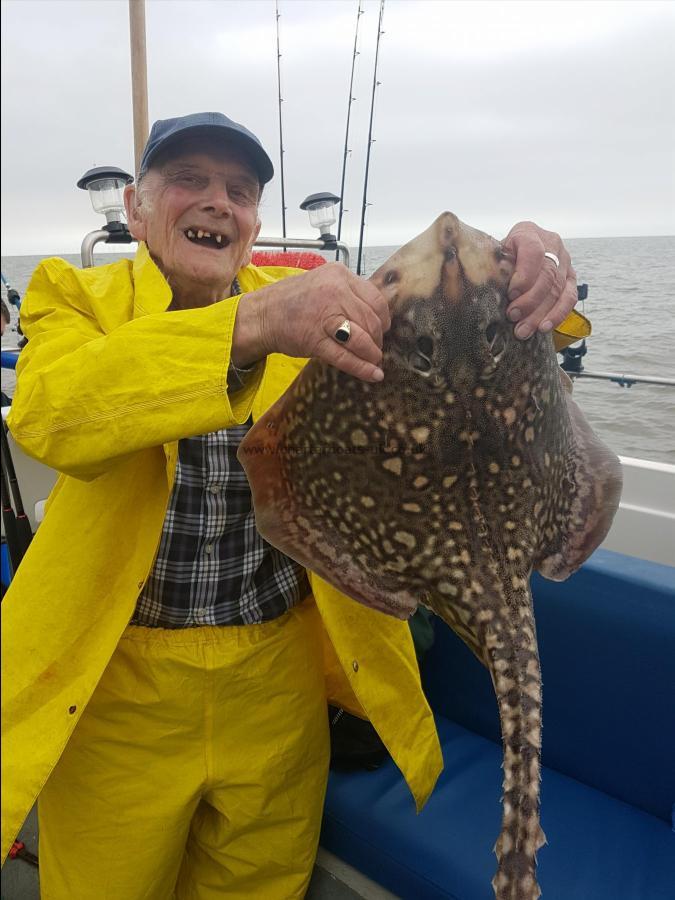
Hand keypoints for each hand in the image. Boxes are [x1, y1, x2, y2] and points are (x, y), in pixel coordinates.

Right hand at [232, 262, 390, 381]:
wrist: (261, 316)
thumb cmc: (291, 302)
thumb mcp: (323, 283)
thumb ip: (348, 293)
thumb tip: (376, 313)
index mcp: (338, 275)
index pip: (375, 299)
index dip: (383, 318)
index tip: (382, 329)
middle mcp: (334, 291)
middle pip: (372, 320)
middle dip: (377, 339)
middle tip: (375, 348)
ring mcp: (324, 315)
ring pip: (362, 338)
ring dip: (372, 354)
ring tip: (374, 360)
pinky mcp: (315, 339)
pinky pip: (346, 356)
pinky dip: (363, 368)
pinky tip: (373, 374)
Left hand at [502, 221, 577, 339]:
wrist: (514, 256)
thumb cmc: (499, 258)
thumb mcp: (493, 256)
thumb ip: (494, 267)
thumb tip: (489, 289)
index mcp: (528, 232)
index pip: (533, 252)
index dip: (524, 276)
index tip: (511, 295)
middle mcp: (551, 243)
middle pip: (547, 275)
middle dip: (529, 300)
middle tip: (513, 317)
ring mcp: (564, 260)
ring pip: (557, 289)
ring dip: (540, 313)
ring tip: (523, 330)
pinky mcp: (571, 277)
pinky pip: (570, 298)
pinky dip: (558, 314)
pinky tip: (544, 327)